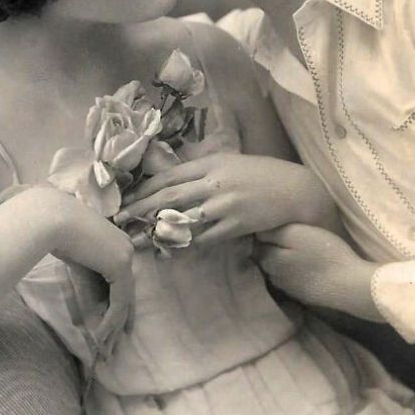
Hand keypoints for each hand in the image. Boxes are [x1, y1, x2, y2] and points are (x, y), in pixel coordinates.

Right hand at [13, 184, 134, 355]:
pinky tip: (101, 336)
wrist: (51, 217)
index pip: (120, 278)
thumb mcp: (73, 259)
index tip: (113, 324)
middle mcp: (124, 247)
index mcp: (114, 240)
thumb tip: (87, 299)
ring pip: (124, 299)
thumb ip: (84, 277)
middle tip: (116, 342)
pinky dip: (111, 320)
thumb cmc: (52, 231)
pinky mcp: (120, 265)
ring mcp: (125, 255)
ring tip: (107, 348)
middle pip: (126, 290)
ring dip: (115, 326)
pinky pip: (119, 301)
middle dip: (120, 319)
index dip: (117, 303)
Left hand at [115, 153, 324, 248]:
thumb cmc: (262, 175)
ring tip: (137, 239)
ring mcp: (225, 204)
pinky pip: (204, 238)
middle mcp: (214, 182)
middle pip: (168, 196)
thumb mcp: (231, 163)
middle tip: (118, 219)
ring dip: (156, 231)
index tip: (125, 198)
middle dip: (140, 208)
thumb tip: (175, 181)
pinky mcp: (235, 225)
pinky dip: (186, 244)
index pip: (169, 175)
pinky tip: (171, 251)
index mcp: (211, 163)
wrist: (296, 191)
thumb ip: (204, 170)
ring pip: (182, 219)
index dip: (144, 188)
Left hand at [257, 224, 379, 319]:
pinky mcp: (303, 296)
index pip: (256, 244)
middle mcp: (274, 276)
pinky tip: (306, 268)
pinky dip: (295, 273)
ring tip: (296, 252)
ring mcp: (288, 289)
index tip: (272, 226)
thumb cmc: (324, 253)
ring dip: (283, 262)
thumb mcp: (297, 233)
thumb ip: (273, 233)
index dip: (263, 234)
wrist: (348, 285)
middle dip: (270, 248)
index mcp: (269, 259)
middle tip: (284, 236)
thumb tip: (256, 233)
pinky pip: (292, 281)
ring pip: (278, 270)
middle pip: (265, 258)